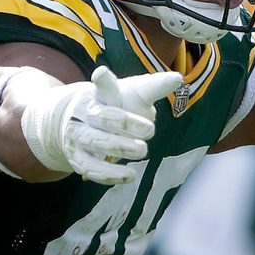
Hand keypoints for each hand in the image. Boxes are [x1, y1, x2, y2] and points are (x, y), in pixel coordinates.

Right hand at [21, 66, 180, 184]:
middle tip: (149, 129)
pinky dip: (111, 174)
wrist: (78, 123)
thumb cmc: (114, 106)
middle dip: (127, 124)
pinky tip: (130, 175)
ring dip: (121, 148)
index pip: (104, 88)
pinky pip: (91, 169)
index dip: (107, 84)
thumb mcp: (131, 93)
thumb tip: (177, 79)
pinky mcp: (78, 159)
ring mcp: (78, 137)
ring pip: (96, 143)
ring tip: (142, 151)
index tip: (109, 81)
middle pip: (103, 117)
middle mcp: (83, 113)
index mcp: (97, 94)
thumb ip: (151, 88)